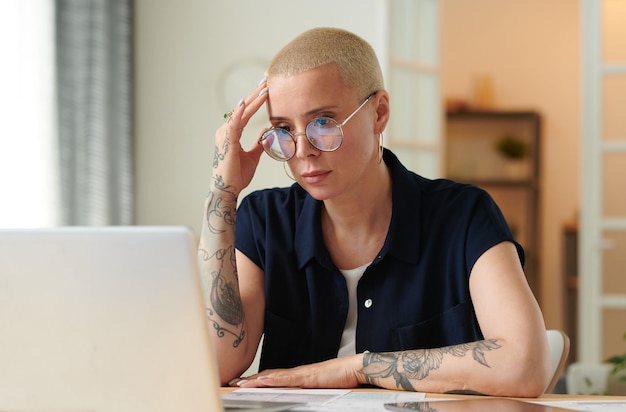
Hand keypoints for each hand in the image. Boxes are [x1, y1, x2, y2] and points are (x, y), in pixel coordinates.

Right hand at [213, 79, 267, 196]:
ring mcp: (224, 135)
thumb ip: (258, 143)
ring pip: (240, 112)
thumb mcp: (252, 157)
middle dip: (255, 94)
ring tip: (264, 88)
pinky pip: (233, 123)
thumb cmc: (237, 175)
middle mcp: (226, 131)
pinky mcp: (226, 141)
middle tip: (266, 80)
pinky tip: (245, 102)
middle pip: (242, 108)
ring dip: (252, 100)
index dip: (255, 100)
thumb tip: (266, 133)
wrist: (227, 189)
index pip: (245, 112)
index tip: (266, 89)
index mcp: (231, 133)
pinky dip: (239, 112)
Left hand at [230, 354, 364, 388]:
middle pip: (268, 375)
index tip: (242, 383)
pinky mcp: (308, 377)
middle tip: (232, 383)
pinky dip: (274, 379)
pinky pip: (288, 378)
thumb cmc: (340, 378)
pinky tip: (263, 380)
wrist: (353, 369)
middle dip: (250, 379)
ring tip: (241, 383)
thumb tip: (297, 396)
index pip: (273, 377)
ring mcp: (301, 374)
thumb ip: (308, 390)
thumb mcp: (319, 388)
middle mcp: (296, 373)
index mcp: (298, 376)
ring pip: (274, 376)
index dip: (257, 380)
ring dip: (256, 380)